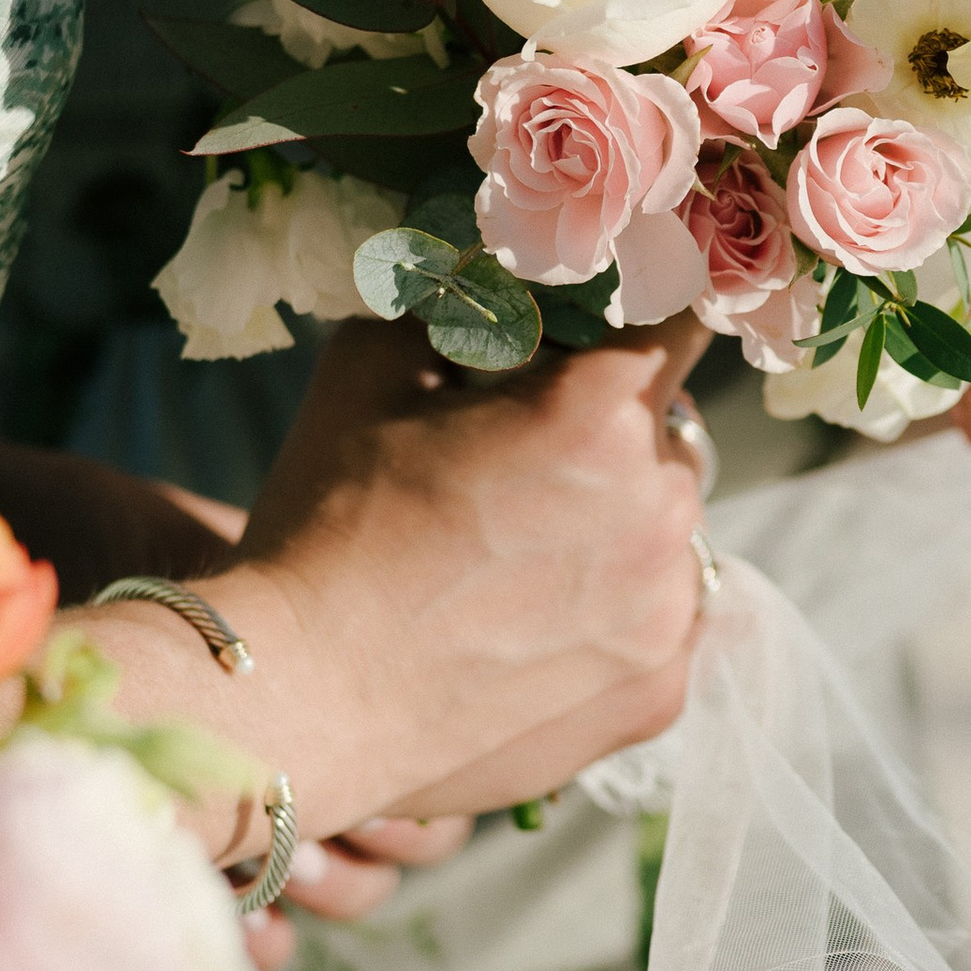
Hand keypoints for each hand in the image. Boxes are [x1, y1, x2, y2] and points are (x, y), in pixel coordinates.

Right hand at [75, 325, 709, 860]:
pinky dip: (615, 618)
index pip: (669, 327)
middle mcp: (660, 502)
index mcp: (601, 407)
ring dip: (620, 530)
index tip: (586, 354)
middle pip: (665, 438)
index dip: (625, 333)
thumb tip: (496, 270)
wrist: (300, 700)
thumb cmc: (325, 522)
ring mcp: (669, 608)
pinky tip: (532, 630)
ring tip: (518, 562)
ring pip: (670, 535)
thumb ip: (456, 301)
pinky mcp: (658, 689)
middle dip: (610, 439)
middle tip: (517, 475)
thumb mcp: (369, 366)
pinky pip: (662, 624)